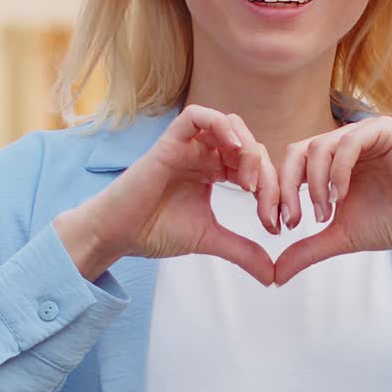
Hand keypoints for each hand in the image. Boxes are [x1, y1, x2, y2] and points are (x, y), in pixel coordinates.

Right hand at [57, 105, 279, 286]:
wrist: (119, 235)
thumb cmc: (155, 231)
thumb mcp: (210, 240)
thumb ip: (242, 251)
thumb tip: (272, 276)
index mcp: (214, 171)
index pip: (254, 167)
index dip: (271, 190)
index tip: (273, 223)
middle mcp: (203, 154)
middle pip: (248, 145)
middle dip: (264, 174)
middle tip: (264, 206)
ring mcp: (186, 146)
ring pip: (228, 124)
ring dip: (246, 148)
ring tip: (248, 182)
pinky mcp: (169, 142)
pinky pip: (197, 116)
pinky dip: (220, 125)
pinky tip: (233, 150)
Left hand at [274, 116, 391, 285]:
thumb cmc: (391, 224)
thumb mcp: (340, 237)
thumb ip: (307, 249)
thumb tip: (275, 277)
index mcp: (330, 162)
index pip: (290, 167)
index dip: (277, 195)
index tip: (278, 228)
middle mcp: (343, 143)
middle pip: (297, 153)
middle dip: (287, 189)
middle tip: (292, 221)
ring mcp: (362, 133)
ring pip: (318, 147)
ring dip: (315, 185)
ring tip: (325, 215)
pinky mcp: (382, 130)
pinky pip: (348, 143)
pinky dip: (338, 172)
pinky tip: (341, 198)